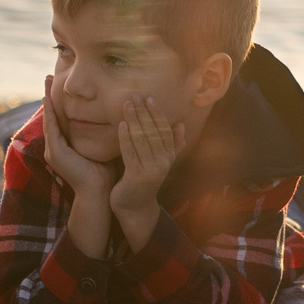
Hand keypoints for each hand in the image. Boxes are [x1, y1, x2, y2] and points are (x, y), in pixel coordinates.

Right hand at [40, 78, 118, 259]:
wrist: (98, 193)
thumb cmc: (104, 172)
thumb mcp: (102, 147)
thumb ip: (103, 133)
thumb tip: (117, 117)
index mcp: (67, 145)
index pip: (63, 117)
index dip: (61, 100)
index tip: (61, 83)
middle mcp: (57, 146)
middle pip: (52, 115)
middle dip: (50, 94)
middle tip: (48, 75)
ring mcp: (54, 150)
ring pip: (50, 118)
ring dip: (47, 99)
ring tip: (46, 81)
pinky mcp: (55, 153)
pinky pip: (51, 128)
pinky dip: (50, 114)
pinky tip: (48, 100)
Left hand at [108, 97, 184, 250]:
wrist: (135, 207)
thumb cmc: (145, 180)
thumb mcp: (160, 161)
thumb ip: (172, 145)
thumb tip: (181, 125)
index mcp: (169, 157)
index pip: (165, 130)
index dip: (157, 114)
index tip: (149, 98)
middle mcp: (163, 162)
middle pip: (153, 132)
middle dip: (143, 112)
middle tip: (134, 95)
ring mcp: (151, 170)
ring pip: (142, 140)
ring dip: (134, 120)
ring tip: (127, 104)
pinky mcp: (137, 176)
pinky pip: (131, 152)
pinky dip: (125, 138)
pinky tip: (121, 125)